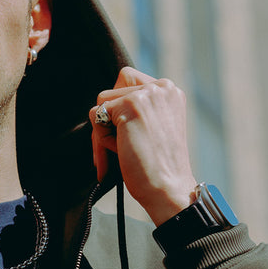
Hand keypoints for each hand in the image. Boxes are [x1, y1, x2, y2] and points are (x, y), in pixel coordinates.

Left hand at [89, 66, 196, 224]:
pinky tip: (120, 152)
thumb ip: (136, 112)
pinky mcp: (131, 104)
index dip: (117, 107)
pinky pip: (96, 116)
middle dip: (108, 121)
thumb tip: (101, 108)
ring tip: (123, 151)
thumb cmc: (158, 168)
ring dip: (104, 131)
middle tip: (116, 148)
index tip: (121, 132)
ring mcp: (147, 93)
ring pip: (102, 104)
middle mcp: (163, 86)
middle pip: (112, 91)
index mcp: (170, 92)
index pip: (128, 81)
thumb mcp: (153, 130)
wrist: (168, 188)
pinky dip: (101, 138)